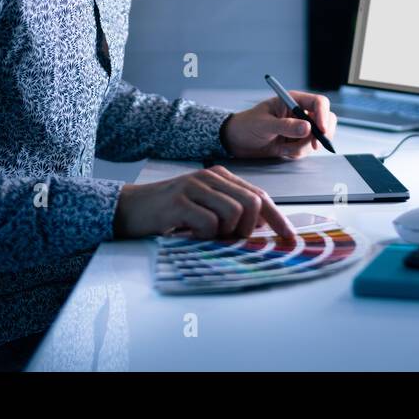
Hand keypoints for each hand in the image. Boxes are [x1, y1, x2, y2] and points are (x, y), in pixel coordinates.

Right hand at [113, 166, 292, 239]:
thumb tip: (261, 228)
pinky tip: (190, 234)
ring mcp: (194, 186)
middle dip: (248, 229)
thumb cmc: (168, 214)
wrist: (129, 209)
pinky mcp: (179, 201)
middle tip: (231, 241)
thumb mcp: (203, 209)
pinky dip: (205, 236)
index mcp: (220, 177)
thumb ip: (230, 212)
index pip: (260, 196)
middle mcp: (210, 177)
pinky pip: (209, 223)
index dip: (278, 219)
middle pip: (252, 203)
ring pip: (234, 213)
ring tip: (205, 237)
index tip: (290, 239)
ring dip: (225, 234)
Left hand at [220, 91, 337, 159]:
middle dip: (322, 134)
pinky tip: (282, 151)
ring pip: (317, 138)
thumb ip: (285, 126)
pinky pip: (307, 149)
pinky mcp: (297, 142)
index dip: (323, 115)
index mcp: (293, 100)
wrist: (236, 142)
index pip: (319, 103)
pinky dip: (297, 153)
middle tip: (314, 145)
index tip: (321, 130)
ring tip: (284, 148)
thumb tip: (307, 128)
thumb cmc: (246, 125)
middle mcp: (300, 113)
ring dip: (303, 147)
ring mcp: (300, 128)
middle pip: (326, 119)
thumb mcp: (264, 125)